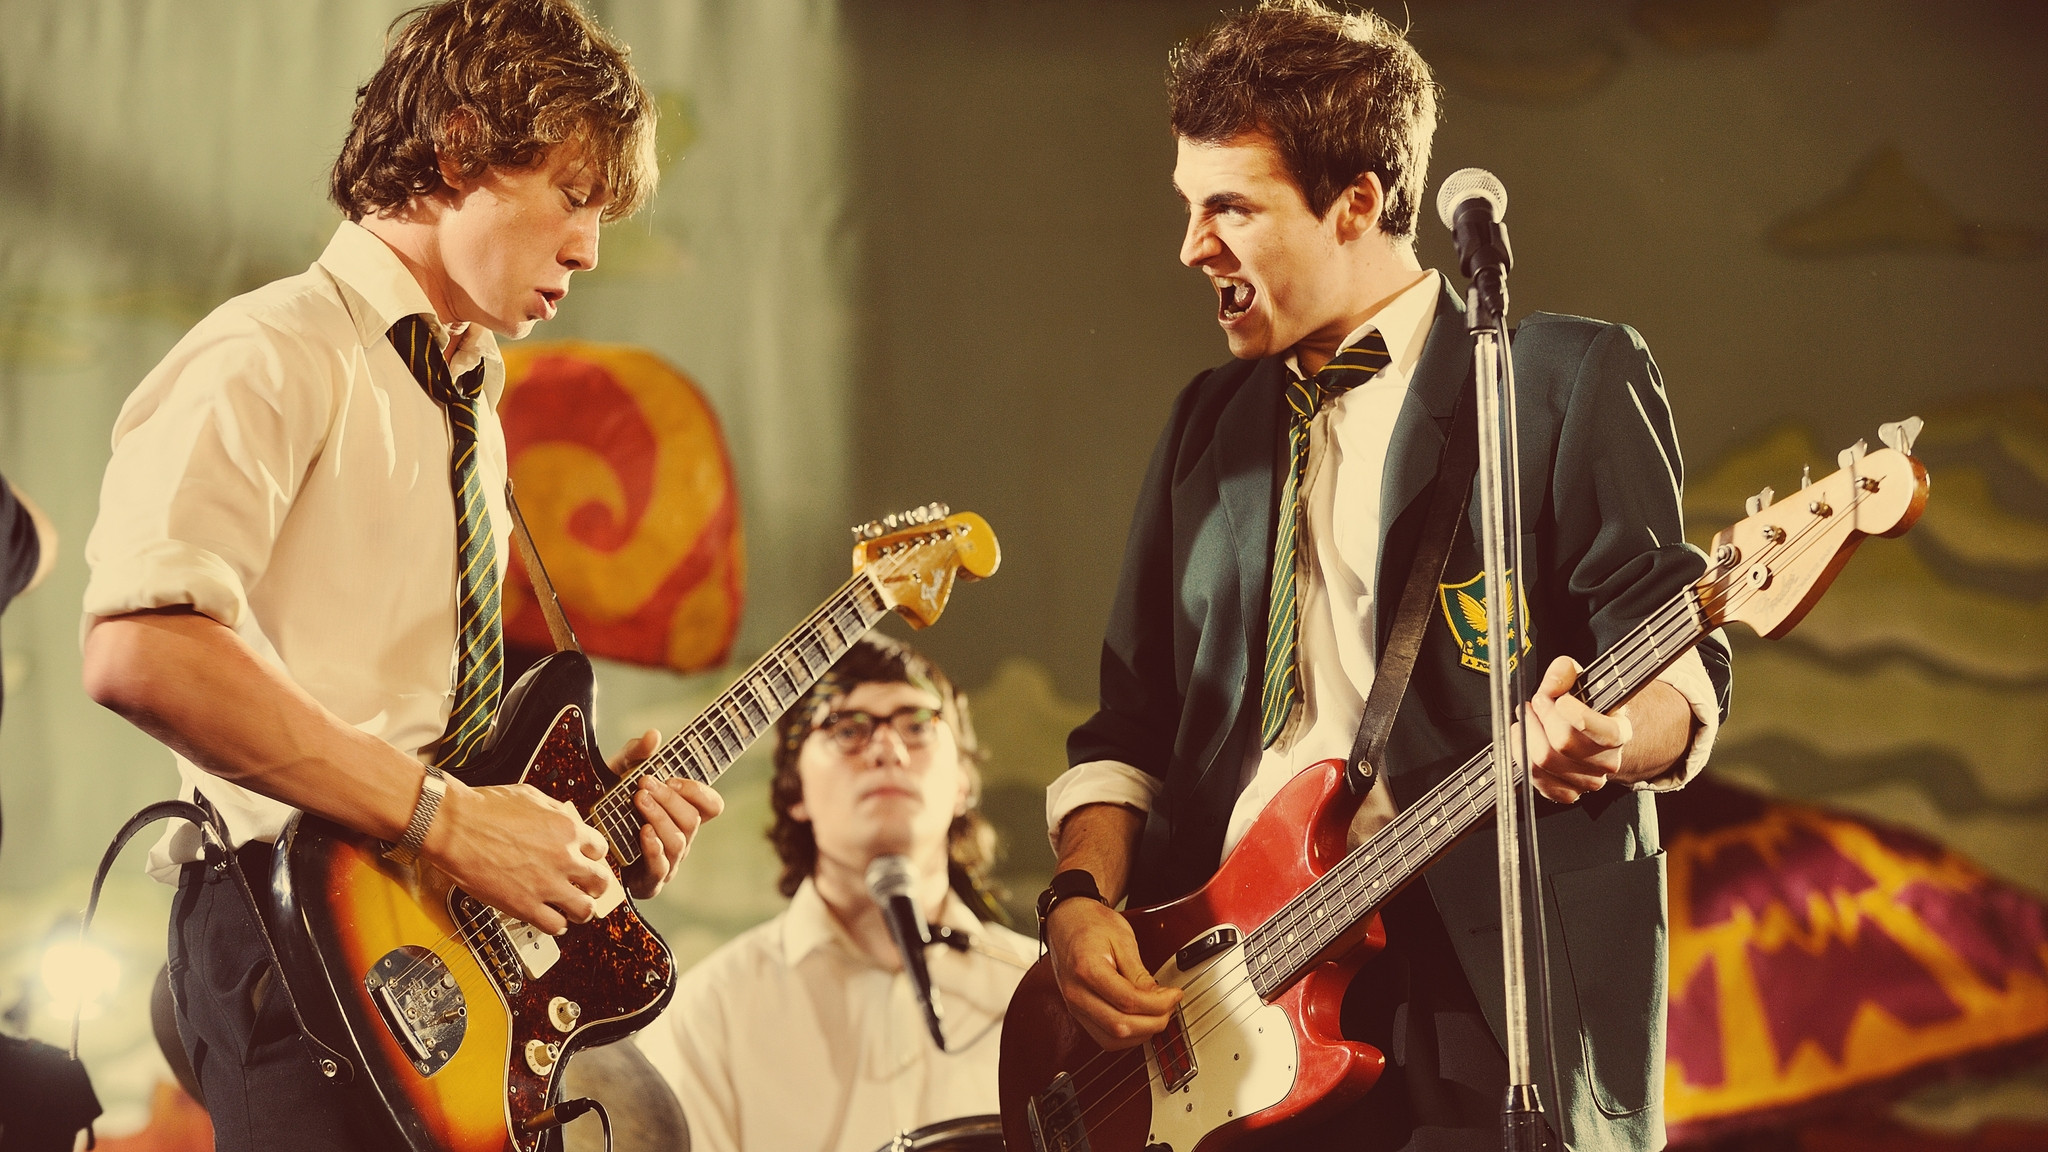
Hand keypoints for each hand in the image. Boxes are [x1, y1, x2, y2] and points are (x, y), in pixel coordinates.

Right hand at [421, 780, 611, 934]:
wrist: (453, 827)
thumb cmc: (484, 809)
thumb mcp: (532, 796)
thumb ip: (556, 812)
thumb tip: (566, 820)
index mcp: (567, 828)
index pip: (602, 849)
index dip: (594, 857)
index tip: (588, 861)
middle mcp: (564, 858)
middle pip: (601, 881)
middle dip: (596, 885)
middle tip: (588, 887)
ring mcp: (546, 884)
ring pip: (585, 909)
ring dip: (581, 909)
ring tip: (573, 907)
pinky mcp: (525, 906)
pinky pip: (555, 926)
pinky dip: (556, 925)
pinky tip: (551, 918)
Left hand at [609, 728, 724, 899]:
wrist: (580, 841)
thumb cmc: (608, 806)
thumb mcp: (618, 774)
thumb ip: (636, 754)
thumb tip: (654, 735)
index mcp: (681, 814)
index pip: (712, 805)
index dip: (698, 791)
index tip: (672, 778)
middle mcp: (680, 838)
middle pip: (693, 820)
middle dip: (670, 800)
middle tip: (644, 784)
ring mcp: (668, 860)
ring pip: (679, 841)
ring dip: (660, 818)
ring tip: (639, 801)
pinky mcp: (649, 880)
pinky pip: (662, 866)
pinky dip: (654, 848)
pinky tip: (643, 832)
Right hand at [1044, 896, 1179, 1049]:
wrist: (1067, 920)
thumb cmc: (1091, 924)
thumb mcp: (1122, 939)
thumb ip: (1140, 973)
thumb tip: (1159, 999)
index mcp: (1086, 969)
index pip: (1128, 1001)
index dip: (1158, 1003)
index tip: (1174, 994)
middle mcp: (1076, 993)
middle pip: (1120, 1026)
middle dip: (1153, 1022)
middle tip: (1169, 1006)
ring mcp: (1074, 1007)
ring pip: (1112, 1039)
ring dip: (1141, 1033)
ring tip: (1158, 1013)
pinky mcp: (1078, 1014)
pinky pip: (1105, 1038)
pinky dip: (1128, 1036)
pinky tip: (1141, 1020)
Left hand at [1523, 656, 1630, 803]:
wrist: (1588, 734)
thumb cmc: (1584, 707)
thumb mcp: (1580, 681)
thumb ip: (1566, 672)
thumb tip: (1555, 679)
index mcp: (1619, 732)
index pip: (1604, 732)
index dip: (1578, 715)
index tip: (1560, 699)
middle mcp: (1608, 762)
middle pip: (1564, 744)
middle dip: (1542, 718)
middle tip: (1535, 702)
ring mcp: (1588, 781)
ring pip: (1545, 761)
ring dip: (1527, 735)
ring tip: (1526, 718)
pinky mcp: (1568, 793)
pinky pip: (1537, 780)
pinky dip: (1522, 756)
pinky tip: (1522, 739)